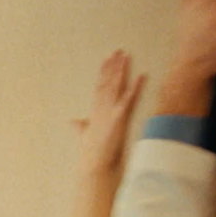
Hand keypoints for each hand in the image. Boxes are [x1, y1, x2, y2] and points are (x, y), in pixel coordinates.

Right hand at [70, 50, 145, 171]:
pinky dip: (135, 87)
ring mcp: (109, 112)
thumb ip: (79, 126)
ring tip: (126, 56)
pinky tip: (142, 76)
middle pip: (107, 82)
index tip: (106, 59)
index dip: (103, 72)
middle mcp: (101, 108)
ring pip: (115, 86)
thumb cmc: (91, 153)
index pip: (99, 86)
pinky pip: (129, 99)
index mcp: (95, 111)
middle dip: (112, 66)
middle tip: (117, 50)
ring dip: (121, 70)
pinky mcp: (118, 118)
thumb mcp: (84, 136)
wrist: (94, 166)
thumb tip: (72, 121)